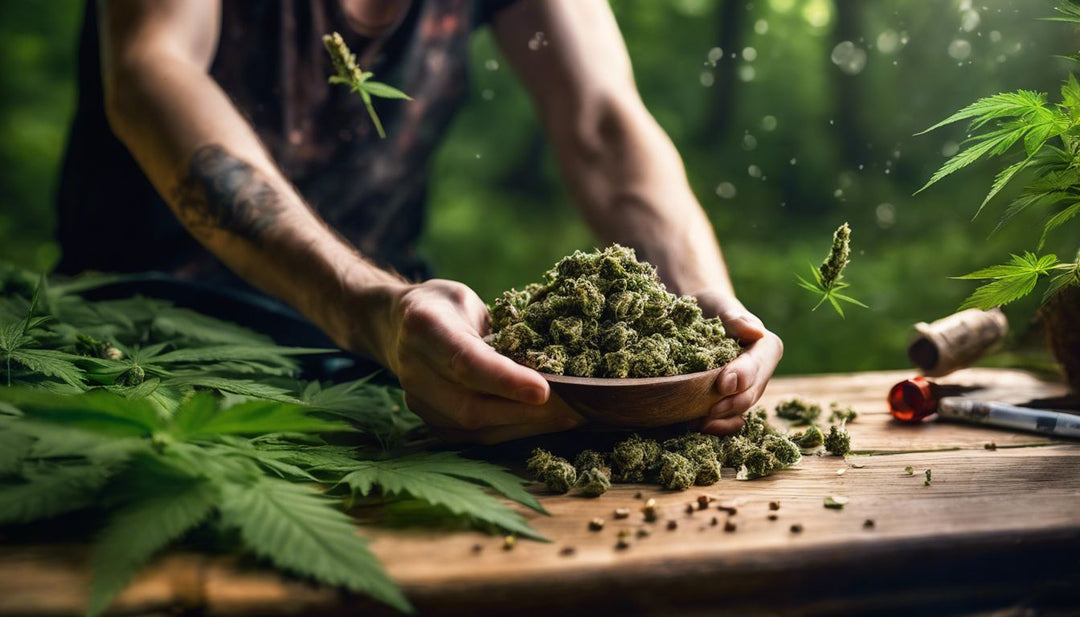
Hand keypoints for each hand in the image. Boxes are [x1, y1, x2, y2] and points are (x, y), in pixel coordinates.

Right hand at [354, 279, 585, 443]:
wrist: (394, 326)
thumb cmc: (444, 307)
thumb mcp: (470, 301)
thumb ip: (499, 330)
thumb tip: (551, 363)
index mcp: (425, 326)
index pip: (467, 362)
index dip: (506, 380)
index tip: (544, 390)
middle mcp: (414, 368)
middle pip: (470, 407)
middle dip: (525, 413)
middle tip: (574, 410)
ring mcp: (417, 400)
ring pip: (473, 428)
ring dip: (524, 427)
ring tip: (567, 418)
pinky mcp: (428, 421)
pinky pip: (472, 436)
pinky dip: (510, 431)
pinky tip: (540, 423)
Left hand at [692, 291, 783, 434]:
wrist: (699, 318)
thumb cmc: (712, 308)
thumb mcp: (721, 306)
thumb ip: (736, 319)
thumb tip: (756, 332)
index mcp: (766, 349)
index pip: (758, 365)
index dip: (743, 376)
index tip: (724, 383)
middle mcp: (761, 373)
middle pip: (751, 393)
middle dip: (731, 404)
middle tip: (708, 411)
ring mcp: (747, 390)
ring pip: (740, 411)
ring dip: (721, 420)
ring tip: (698, 423)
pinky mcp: (731, 401)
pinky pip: (729, 420)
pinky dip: (715, 426)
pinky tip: (696, 426)